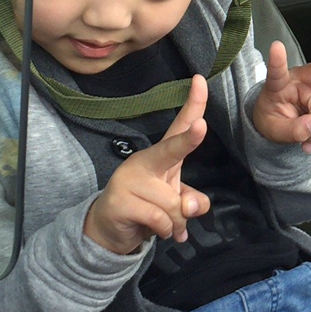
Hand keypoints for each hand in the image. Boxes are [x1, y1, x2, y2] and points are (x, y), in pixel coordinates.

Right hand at [83, 76, 211, 254]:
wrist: (109, 231)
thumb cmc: (147, 210)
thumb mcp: (175, 205)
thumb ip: (191, 202)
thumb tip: (192, 206)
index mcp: (160, 157)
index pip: (179, 126)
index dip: (193, 105)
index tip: (200, 80)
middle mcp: (144, 161)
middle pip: (171, 150)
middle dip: (188, 139)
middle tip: (201, 127)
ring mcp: (128, 179)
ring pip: (172, 204)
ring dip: (176, 224)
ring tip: (165, 227)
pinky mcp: (120, 201)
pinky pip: (159, 219)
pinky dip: (164, 231)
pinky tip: (153, 232)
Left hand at [252, 40, 310, 152]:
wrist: (280, 116)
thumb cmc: (273, 117)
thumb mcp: (274, 131)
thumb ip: (293, 131)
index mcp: (279, 83)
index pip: (277, 72)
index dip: (277, 60)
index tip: (277, 46)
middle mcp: (301, 77)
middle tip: (304, 138)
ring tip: (307, 127)